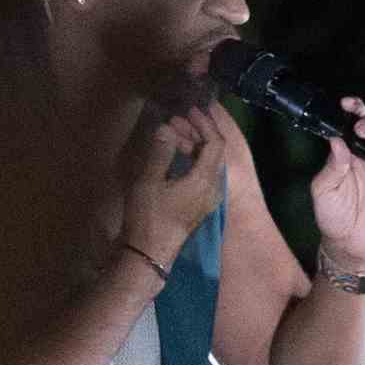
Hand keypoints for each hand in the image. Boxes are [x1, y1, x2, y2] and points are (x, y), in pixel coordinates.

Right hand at [118, 100, 225, 278]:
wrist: (148, 254)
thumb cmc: (149, 217)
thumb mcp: (149, 181)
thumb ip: (160, 152)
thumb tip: (167, 127)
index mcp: (206, 180)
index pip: (216, 143)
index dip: (205, 123)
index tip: (189, 110)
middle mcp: (213, 188)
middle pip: (215, 152)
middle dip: (199, 131)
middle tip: (179, 117)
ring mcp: (207, 198)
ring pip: (208, 164)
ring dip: (194, 145)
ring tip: (173, 131)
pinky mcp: (198, 205)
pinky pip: (202, 174)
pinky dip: (191, 159)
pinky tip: (174, 154)